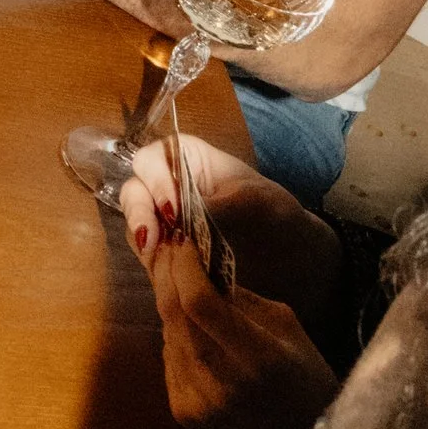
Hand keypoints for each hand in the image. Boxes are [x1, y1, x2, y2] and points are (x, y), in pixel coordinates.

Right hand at [116, 135, 341, 328]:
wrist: (292, 258)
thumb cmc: (276, 216)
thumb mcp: (257, 202)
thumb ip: (221, 204)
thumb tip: (185, 217)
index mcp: (189, 160)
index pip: (154, 158)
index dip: (155, 180)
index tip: (172, 209)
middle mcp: (170, 186)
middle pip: (136, 190)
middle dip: (139, 211)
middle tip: (152, 238)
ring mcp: (167, 221)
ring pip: (136, 223)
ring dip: (142, 237)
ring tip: (157, 255)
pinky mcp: (169, 252)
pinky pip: (148, 253)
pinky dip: (152, 260)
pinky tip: (166, 270)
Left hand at [118, 183, 340, 428]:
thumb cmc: (303, 376)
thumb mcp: (287, 325)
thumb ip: (239, 297)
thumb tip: (197, 263)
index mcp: (259, 356)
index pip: (199, 300)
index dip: (182, 263)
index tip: (179, 237)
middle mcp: (223, 382)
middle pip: (174, 313)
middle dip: (166, 272)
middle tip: (165, 244)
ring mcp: (198, 401)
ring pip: (167, 332)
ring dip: (167, 300)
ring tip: (175, 276)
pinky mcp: (182, 413)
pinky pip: (169, 358)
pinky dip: (174, 334)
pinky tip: (187, 324)